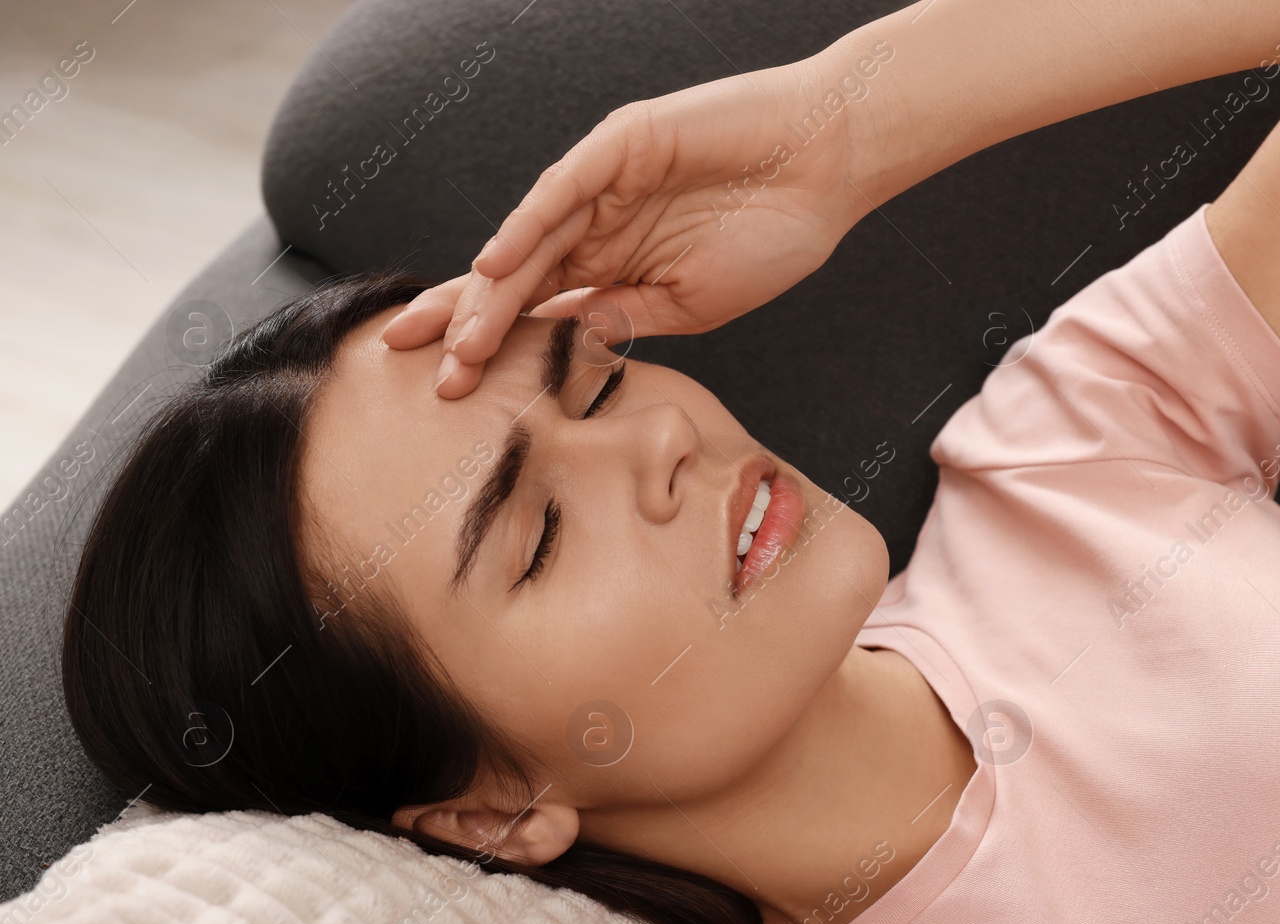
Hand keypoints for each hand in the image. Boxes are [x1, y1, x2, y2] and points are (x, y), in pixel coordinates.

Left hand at [383, 57, 873, 397]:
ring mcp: (604, 183)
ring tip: (456, 341)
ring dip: (490, 293)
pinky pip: (563, 189)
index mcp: (614, 265)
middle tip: (423, 370)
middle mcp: (597, 224)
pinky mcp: (621, 145)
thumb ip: (626, 319)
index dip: (491, 345)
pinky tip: (496, 264)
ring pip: (529, 242)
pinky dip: (528, 225)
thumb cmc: (773, 234)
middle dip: (466, 324)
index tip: (450, 392)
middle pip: (513, 279)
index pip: (535, 310)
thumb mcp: (693, 305)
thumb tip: (564, 346)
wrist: (828, 165)